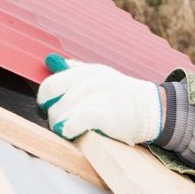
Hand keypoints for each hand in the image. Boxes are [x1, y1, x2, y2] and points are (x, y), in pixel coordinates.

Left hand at [37, 53, 163, 144]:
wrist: (149, 107)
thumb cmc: (119, 92)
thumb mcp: (98, 73)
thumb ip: (73, 68)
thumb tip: (50, 60)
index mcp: (83, 72)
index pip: (49, 86)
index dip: (45, 100)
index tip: (51, 108)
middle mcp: (87, 82)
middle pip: (52, 105)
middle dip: (55, 118)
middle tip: (65, 123)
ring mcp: (95, 97)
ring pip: (59, 116)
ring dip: (62, 127)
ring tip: (73, 129)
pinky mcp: (103, 115)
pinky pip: (74, 123)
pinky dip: (69, 130)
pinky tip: (73, 132)